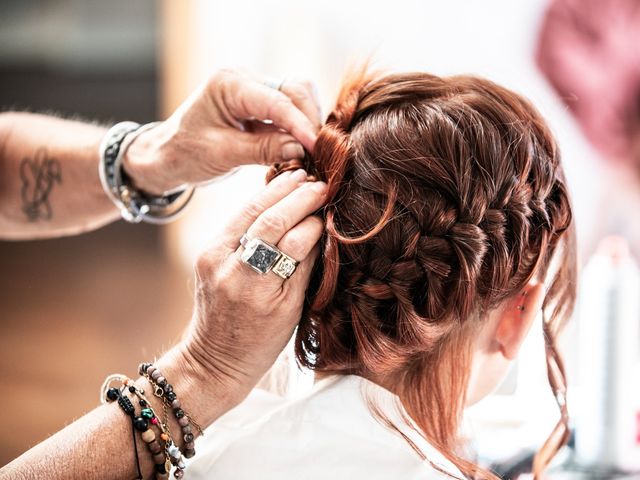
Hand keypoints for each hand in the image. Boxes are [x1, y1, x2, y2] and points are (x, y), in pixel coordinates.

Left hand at [123, 69, 321, 194]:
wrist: (167, 155)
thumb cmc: (185, 153)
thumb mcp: (222, 154)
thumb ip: (262, 150)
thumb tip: (300, 149)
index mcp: (229, 84)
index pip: (277, 101)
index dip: (300, 125)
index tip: (316, 148)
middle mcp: (245, 79)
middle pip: (295, 90)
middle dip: (309, 121)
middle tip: (317, 154)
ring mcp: (255, 89)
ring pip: (298, 97)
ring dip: (307, 124)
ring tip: (308, 154)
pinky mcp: (261, 103)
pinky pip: (290, 110)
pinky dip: (299, 129)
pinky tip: (300, 149)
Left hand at [165, 169, 325, 415]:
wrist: (214, 359)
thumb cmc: (261, 342)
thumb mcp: (292, 310)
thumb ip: (305, 267)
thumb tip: (321, 228)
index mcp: (257, 290)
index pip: (291, 240)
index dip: (313, 220)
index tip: (330, 205)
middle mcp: (230, 270)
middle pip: (267, 219)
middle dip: (297, 197)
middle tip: (319, 184)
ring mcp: (213, 258)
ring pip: (248, 212)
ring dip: (276, 191)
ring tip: (300, 176)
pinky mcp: (206, 252)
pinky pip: (236, 220)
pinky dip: (258, 203)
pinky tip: (275, 191)